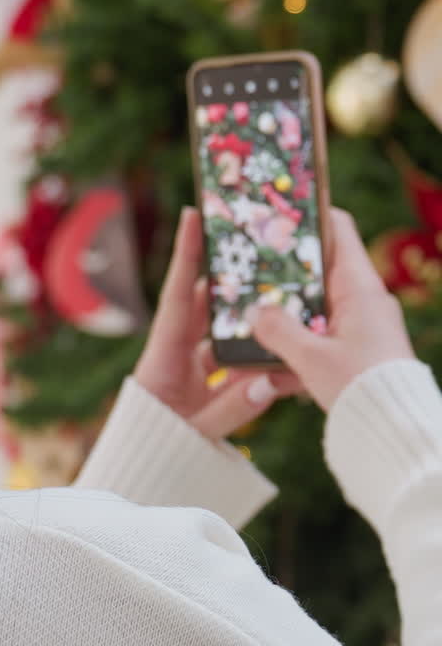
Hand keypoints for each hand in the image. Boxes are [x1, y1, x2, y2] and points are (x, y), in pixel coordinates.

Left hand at [135, 208, 299, 439]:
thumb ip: (232, 409)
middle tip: (257, 250)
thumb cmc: (157, 457)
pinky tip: (286, 354)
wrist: (141, 484)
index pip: (177, 298)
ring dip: (252, 324)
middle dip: (231, 283)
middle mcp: (175, 359)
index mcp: (161, 360)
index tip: (193, 215)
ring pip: (226, 338)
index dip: (186, 257)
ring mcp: (191, 374)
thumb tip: (271, 380)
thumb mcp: (194, 435)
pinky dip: (258, 363)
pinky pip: (235, 369)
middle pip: (206, 310)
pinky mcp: (206, 392)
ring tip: (282, 296)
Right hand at [248, 208, 414, 411]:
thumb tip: (254, 311)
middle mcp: (365, 299)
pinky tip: (271, 370)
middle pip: (319, 269)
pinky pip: (323, 337)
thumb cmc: (361, 388)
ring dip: (286, 315)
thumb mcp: (310, 359)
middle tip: (249, 270)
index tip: (276, 214)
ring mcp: (364, 325)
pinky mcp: (359, 351)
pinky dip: (298, 346)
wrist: (396, 431)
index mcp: (359, 286)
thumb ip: (278, 331)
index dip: (308, 216)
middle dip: (283, 273)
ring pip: (316, 307)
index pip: (338, 229)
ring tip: (251, 321)